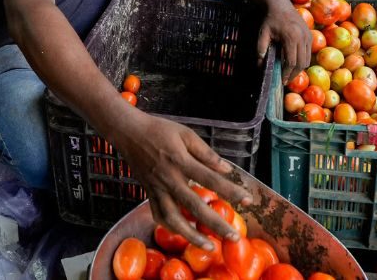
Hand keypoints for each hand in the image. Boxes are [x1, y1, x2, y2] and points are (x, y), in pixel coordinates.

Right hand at [109, 112, 251, 249]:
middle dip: (215, 224)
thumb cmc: (159, 130)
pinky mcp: (148, 193)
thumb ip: (206, 153)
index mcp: (180, 161)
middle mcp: (169, 179)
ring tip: (209, 246)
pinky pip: (158, 216)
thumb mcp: (186, 134)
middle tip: (233, 237)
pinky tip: (184, 234)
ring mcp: (157, 189)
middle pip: (194, 207)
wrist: (128, 133)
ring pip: (173, 219)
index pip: (210, 179)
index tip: (248, 201)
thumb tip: (226, 169)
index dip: (230, 191)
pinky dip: (171, 228)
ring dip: (191, 236)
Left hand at [258, 0, 311, 82]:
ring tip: (290, 74)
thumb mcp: (263, 33)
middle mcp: (302, 37)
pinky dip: (303, 60)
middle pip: (301, 63)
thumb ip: (261, 49)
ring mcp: (308, 36)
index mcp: (291, 37)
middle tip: (286, 80)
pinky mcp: (310, 35)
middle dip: (294, 74)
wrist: (280, 4)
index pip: (291, 61)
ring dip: (299, 68)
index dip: (287, 73)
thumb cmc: (270, 19)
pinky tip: (294, 63)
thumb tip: (259, 65)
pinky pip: (309, 53)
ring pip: (307, 59)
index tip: (282, 80)